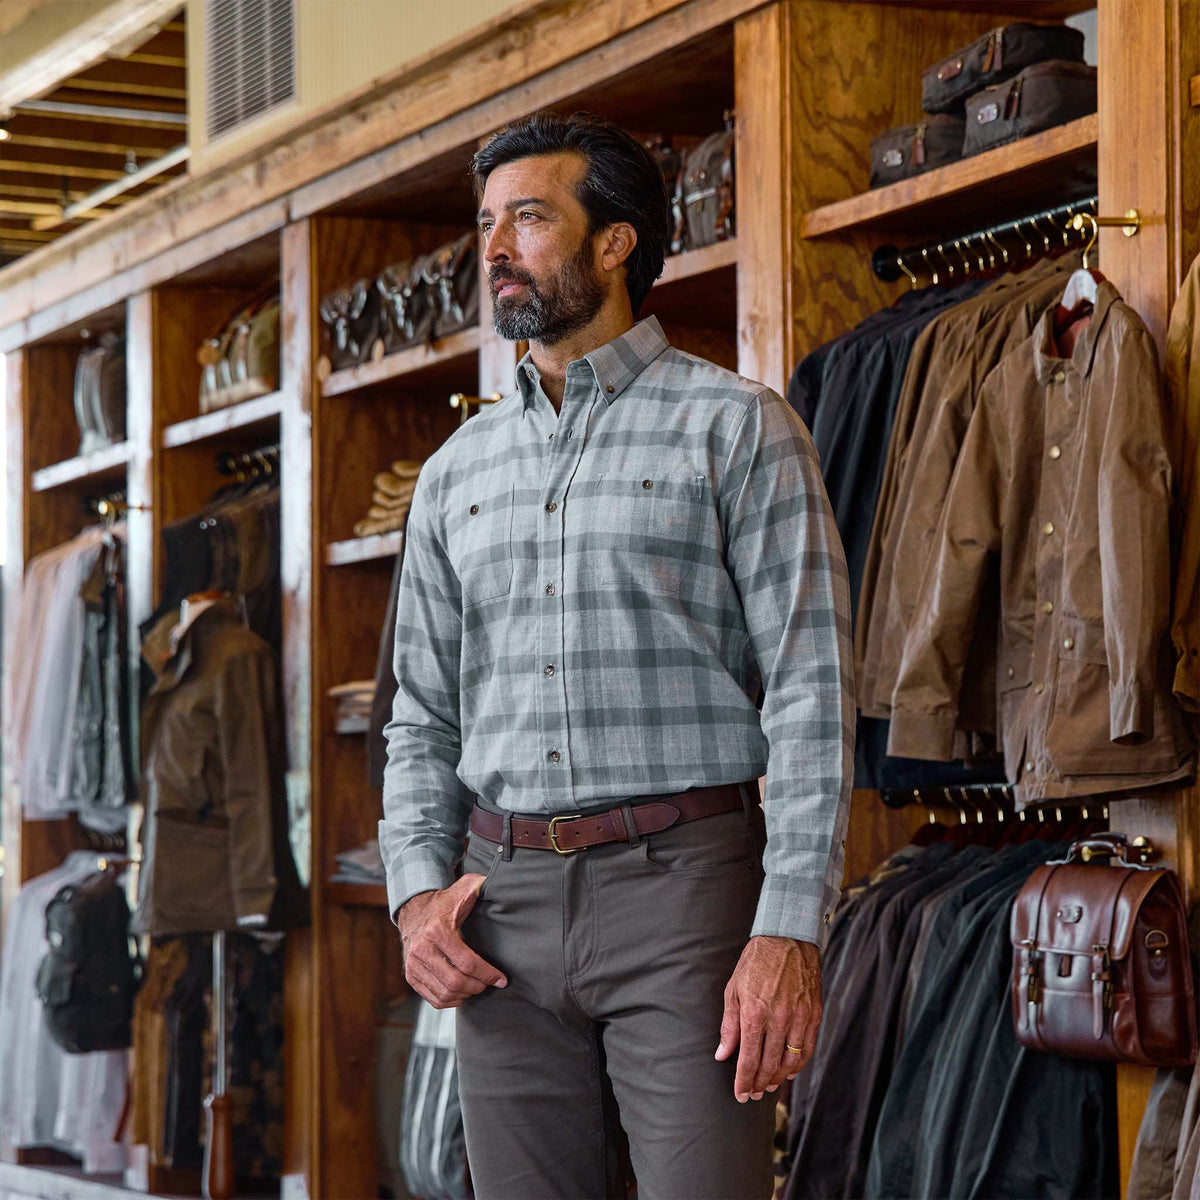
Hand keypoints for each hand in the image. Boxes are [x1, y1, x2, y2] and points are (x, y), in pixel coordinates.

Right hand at [398, 875, 507, 1007]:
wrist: (414, 909)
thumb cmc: (445, 902)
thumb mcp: (463, 889)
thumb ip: (481, 886)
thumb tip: (502, 886)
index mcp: (437, 931)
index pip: (467, 962)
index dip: (488, 974)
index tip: (501, 980)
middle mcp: (421, 949)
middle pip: (455, 982)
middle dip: (478, 986)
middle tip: (489, 983)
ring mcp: (413, 964)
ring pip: (444, 993)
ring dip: (465, 995)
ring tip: (477, 987)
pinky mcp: (410, 975)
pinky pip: (431, 998)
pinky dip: (450, 1001)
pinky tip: (462, 994)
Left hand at [714, 935, 821, 1102]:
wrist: (786, 938)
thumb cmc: (756, 962)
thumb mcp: (733, 989)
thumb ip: (729, 1025)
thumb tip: (722, 1054)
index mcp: (754, 1013)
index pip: (748, 1060)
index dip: (743, 1082)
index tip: (740, 1095)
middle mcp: (779, 1018)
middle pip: (770, 1065)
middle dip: (759, 1084)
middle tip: (753, 1093)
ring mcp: (800, 1017)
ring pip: (791, 1062)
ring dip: (779, 1078)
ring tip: (769, 1085)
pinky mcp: (814, 1014)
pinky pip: (808, 1049)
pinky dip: (798, 1064)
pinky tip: (789, 1070)